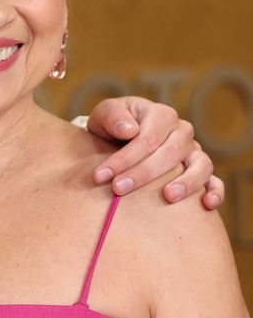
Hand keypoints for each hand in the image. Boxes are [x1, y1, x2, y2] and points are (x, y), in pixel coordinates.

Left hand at [86, 96, 223, 208]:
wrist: (121, 135)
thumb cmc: (113, 124)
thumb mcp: (105, 113)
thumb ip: (112, 117)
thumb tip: (130, 130)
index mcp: (161, 114)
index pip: (147, 138)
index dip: (125, 158)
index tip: (102, 175)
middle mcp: (182, 131)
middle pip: (169, 154)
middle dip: (142, 174)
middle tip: (118, 188)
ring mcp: (194, 150)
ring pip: (200, 165)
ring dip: (186, 182)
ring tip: (168, 197)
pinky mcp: (201, 169)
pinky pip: (215, 180)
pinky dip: (216, 191)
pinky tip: (207, 204)